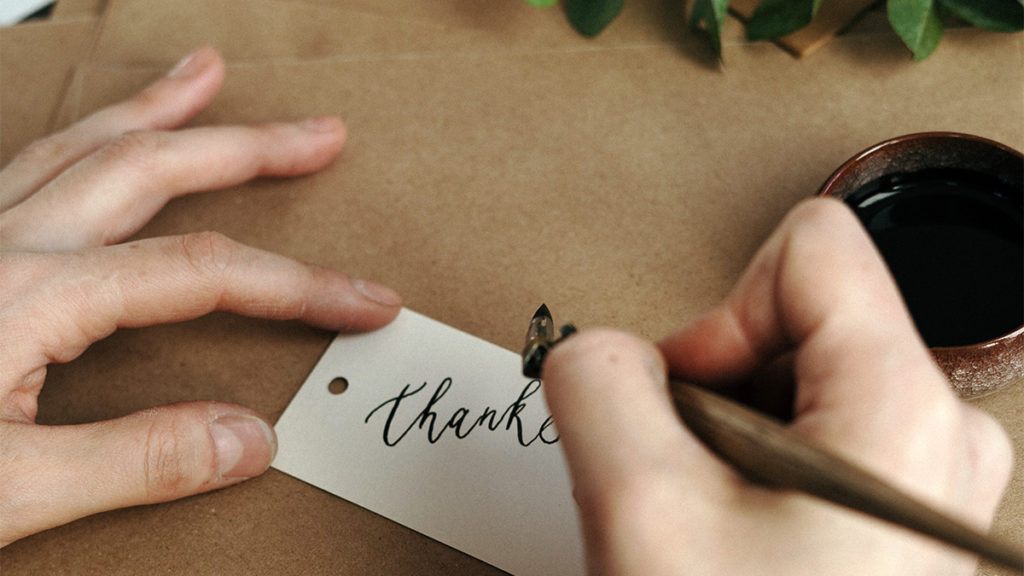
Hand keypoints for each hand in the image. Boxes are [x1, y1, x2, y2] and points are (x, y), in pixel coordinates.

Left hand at [0, 47, 400, 546]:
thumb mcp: (4, 495)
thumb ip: (135, 461)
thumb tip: (251, 438)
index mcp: (28, 296)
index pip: (203, 272)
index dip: (300, 283)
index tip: (366, 301)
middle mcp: (1, 245)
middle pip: (148, 169)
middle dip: (245, 147)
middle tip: (318, 134)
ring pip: (77, 146)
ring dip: (154, 111)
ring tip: (204, 76)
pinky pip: (24, 168)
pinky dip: (76, 141)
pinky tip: (85, 145)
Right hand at [541, 199, 1011, 574]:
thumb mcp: (641, 510)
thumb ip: (596, 383)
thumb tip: (594, 351)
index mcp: (902, 408)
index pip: (812, 244)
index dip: (720, 308)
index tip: (687, 398)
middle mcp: (938, 434)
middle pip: (797, 313)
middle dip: (715, 385)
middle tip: (691, 477)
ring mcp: (925, 476)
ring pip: (794, 376)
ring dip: (726, 435)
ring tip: (715, 519)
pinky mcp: (898, 508)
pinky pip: (808, 433)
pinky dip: (751, 469)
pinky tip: (738, 540)